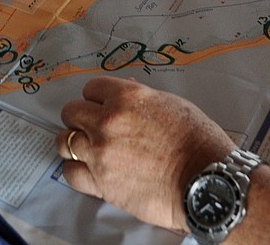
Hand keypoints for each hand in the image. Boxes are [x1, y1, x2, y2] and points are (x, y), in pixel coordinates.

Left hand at [56, 77, 234, 231]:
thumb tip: (125, 92)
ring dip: (74, 143)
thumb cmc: (197, 142)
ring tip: (86, 149)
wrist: (204, 180)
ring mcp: (101, 152)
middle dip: (80, 117)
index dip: (96, 97)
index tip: (101, 105)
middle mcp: (108, 121)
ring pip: (64, 141)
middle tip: (91, 126)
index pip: (91, 88)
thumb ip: (142, 99)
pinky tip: (88, 170)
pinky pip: (70, 172)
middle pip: (72, 112)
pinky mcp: (100, 182)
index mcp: (128, 96)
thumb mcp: (172, 105)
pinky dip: (76, 170)